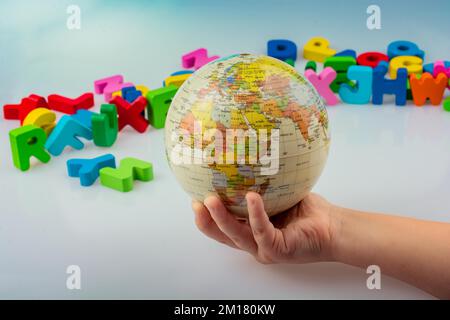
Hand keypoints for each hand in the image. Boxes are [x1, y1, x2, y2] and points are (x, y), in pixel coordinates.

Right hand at [192, 192, 338, 263]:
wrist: (332, 226)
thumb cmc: (305, 211)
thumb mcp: (276, 196)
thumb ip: (260, 186)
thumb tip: (245, 157)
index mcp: (251, 232)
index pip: (223, 227)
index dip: (206, 217)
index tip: (194, 198)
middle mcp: (254, 243)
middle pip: (223, 235)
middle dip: (206, 220)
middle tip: (195, 202)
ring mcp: (264, 249)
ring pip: (236, 235)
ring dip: (221, 218)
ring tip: (210, 200)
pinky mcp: (277, 249)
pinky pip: (262, 229)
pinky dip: (255, 213)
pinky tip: (251, 197)